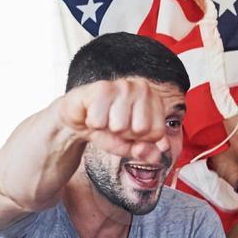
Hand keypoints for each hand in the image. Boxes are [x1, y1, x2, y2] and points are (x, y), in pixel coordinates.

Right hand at [57, 78, 177, 164]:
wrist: (80, 119)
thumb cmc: (109, 130)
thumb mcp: (132, 146)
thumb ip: (148, 152)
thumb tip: (154, 151)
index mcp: (156, 101)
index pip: (157, 133)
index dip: (140, 139)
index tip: (130, 131)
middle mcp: (143, 88)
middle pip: (141, 129)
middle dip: (125, 134)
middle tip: (115, 126)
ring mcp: (123, 85)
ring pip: (120, 125)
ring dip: (107, 128)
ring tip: (104, 119)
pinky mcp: (102, 87)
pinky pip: (100, 121)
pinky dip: (93, 123)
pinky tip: (93, 114)